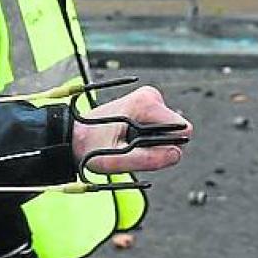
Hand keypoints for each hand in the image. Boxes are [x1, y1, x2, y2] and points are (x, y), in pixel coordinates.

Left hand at [71, 86, 191, 173]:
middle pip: (177, 131)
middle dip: (157, 144)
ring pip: (169, 132)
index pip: (183, 130)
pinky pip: (161, 130)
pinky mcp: (146, 107)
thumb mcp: (115, 160)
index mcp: (144, 103)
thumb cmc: (89, 147)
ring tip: (124, 141)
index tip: (139, 147)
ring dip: (150, 142)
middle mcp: (149, 96)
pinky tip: (127, 137)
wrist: (74, 137)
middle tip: (129, 146)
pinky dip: (146, 137)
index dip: (166, 146)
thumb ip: (148, 159)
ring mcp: (148, 100)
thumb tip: (176, 154)